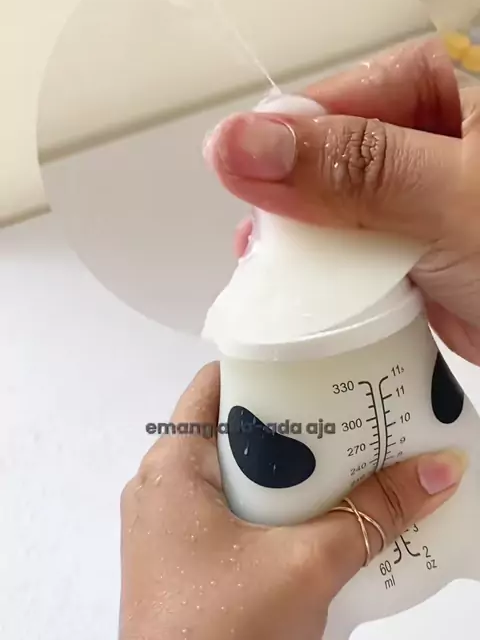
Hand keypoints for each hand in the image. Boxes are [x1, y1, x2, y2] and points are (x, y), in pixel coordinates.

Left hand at [120, 363, 465, 639]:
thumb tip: (440, 469)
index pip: (217, 384)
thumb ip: (374, 513)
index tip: (322, 367)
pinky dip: (273, 511)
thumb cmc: (226, 626)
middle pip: (232, 431)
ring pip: (235, 478)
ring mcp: (167, 529)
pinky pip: (230, 517)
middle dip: (293, 425)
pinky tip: (321, 520)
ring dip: (288, 474)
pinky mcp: (181, 565)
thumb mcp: (308, 564)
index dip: (269, 369)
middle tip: (351, 416)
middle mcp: (161, 486)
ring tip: (348, 463)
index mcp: (171, 464)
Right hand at [204, 37, 479, 363]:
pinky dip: (327, 275)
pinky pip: (349, 250)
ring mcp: (412, 193)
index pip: (330, 100)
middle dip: (286, 202)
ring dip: (300, 243)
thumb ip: (353, 168)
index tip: (250, 196)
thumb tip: (238, 141)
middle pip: (319, 155)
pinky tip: (303, 294)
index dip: (282, 144)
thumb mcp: (452, 196)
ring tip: (269, 274)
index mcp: (438, 86)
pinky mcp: (410, 246)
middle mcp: (420, 133)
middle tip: (255, 247)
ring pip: (327, 206)